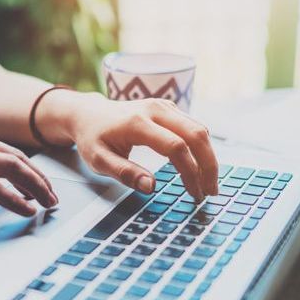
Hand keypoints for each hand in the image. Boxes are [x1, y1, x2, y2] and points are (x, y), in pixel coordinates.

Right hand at [0, 116, 56, 215]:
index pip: (8, 149)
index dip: (31, 170)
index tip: (42, 185)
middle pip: (17, 158)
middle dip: (41, 180)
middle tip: (54, 198)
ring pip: (12, 169)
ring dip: (36, 188)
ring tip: (48, 205)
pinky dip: (16, 199)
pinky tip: (27, 209)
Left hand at [59, 94, 218, 199]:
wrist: (88, 113)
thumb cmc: (93, 138)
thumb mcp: (99, 160)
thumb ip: (124, 173)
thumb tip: (151, 187)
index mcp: (137, 123)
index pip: (175, 147)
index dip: (189, 172)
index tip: (194, 194)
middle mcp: (154, 109)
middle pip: (196, 134)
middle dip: (209, 165)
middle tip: (211, 191)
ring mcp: (164, 106)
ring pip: (199, 129)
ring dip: (208, 157)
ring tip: (208, 183)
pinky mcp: (169, 108)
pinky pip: (193, 127)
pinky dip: (201, 148)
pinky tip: (199, 167)